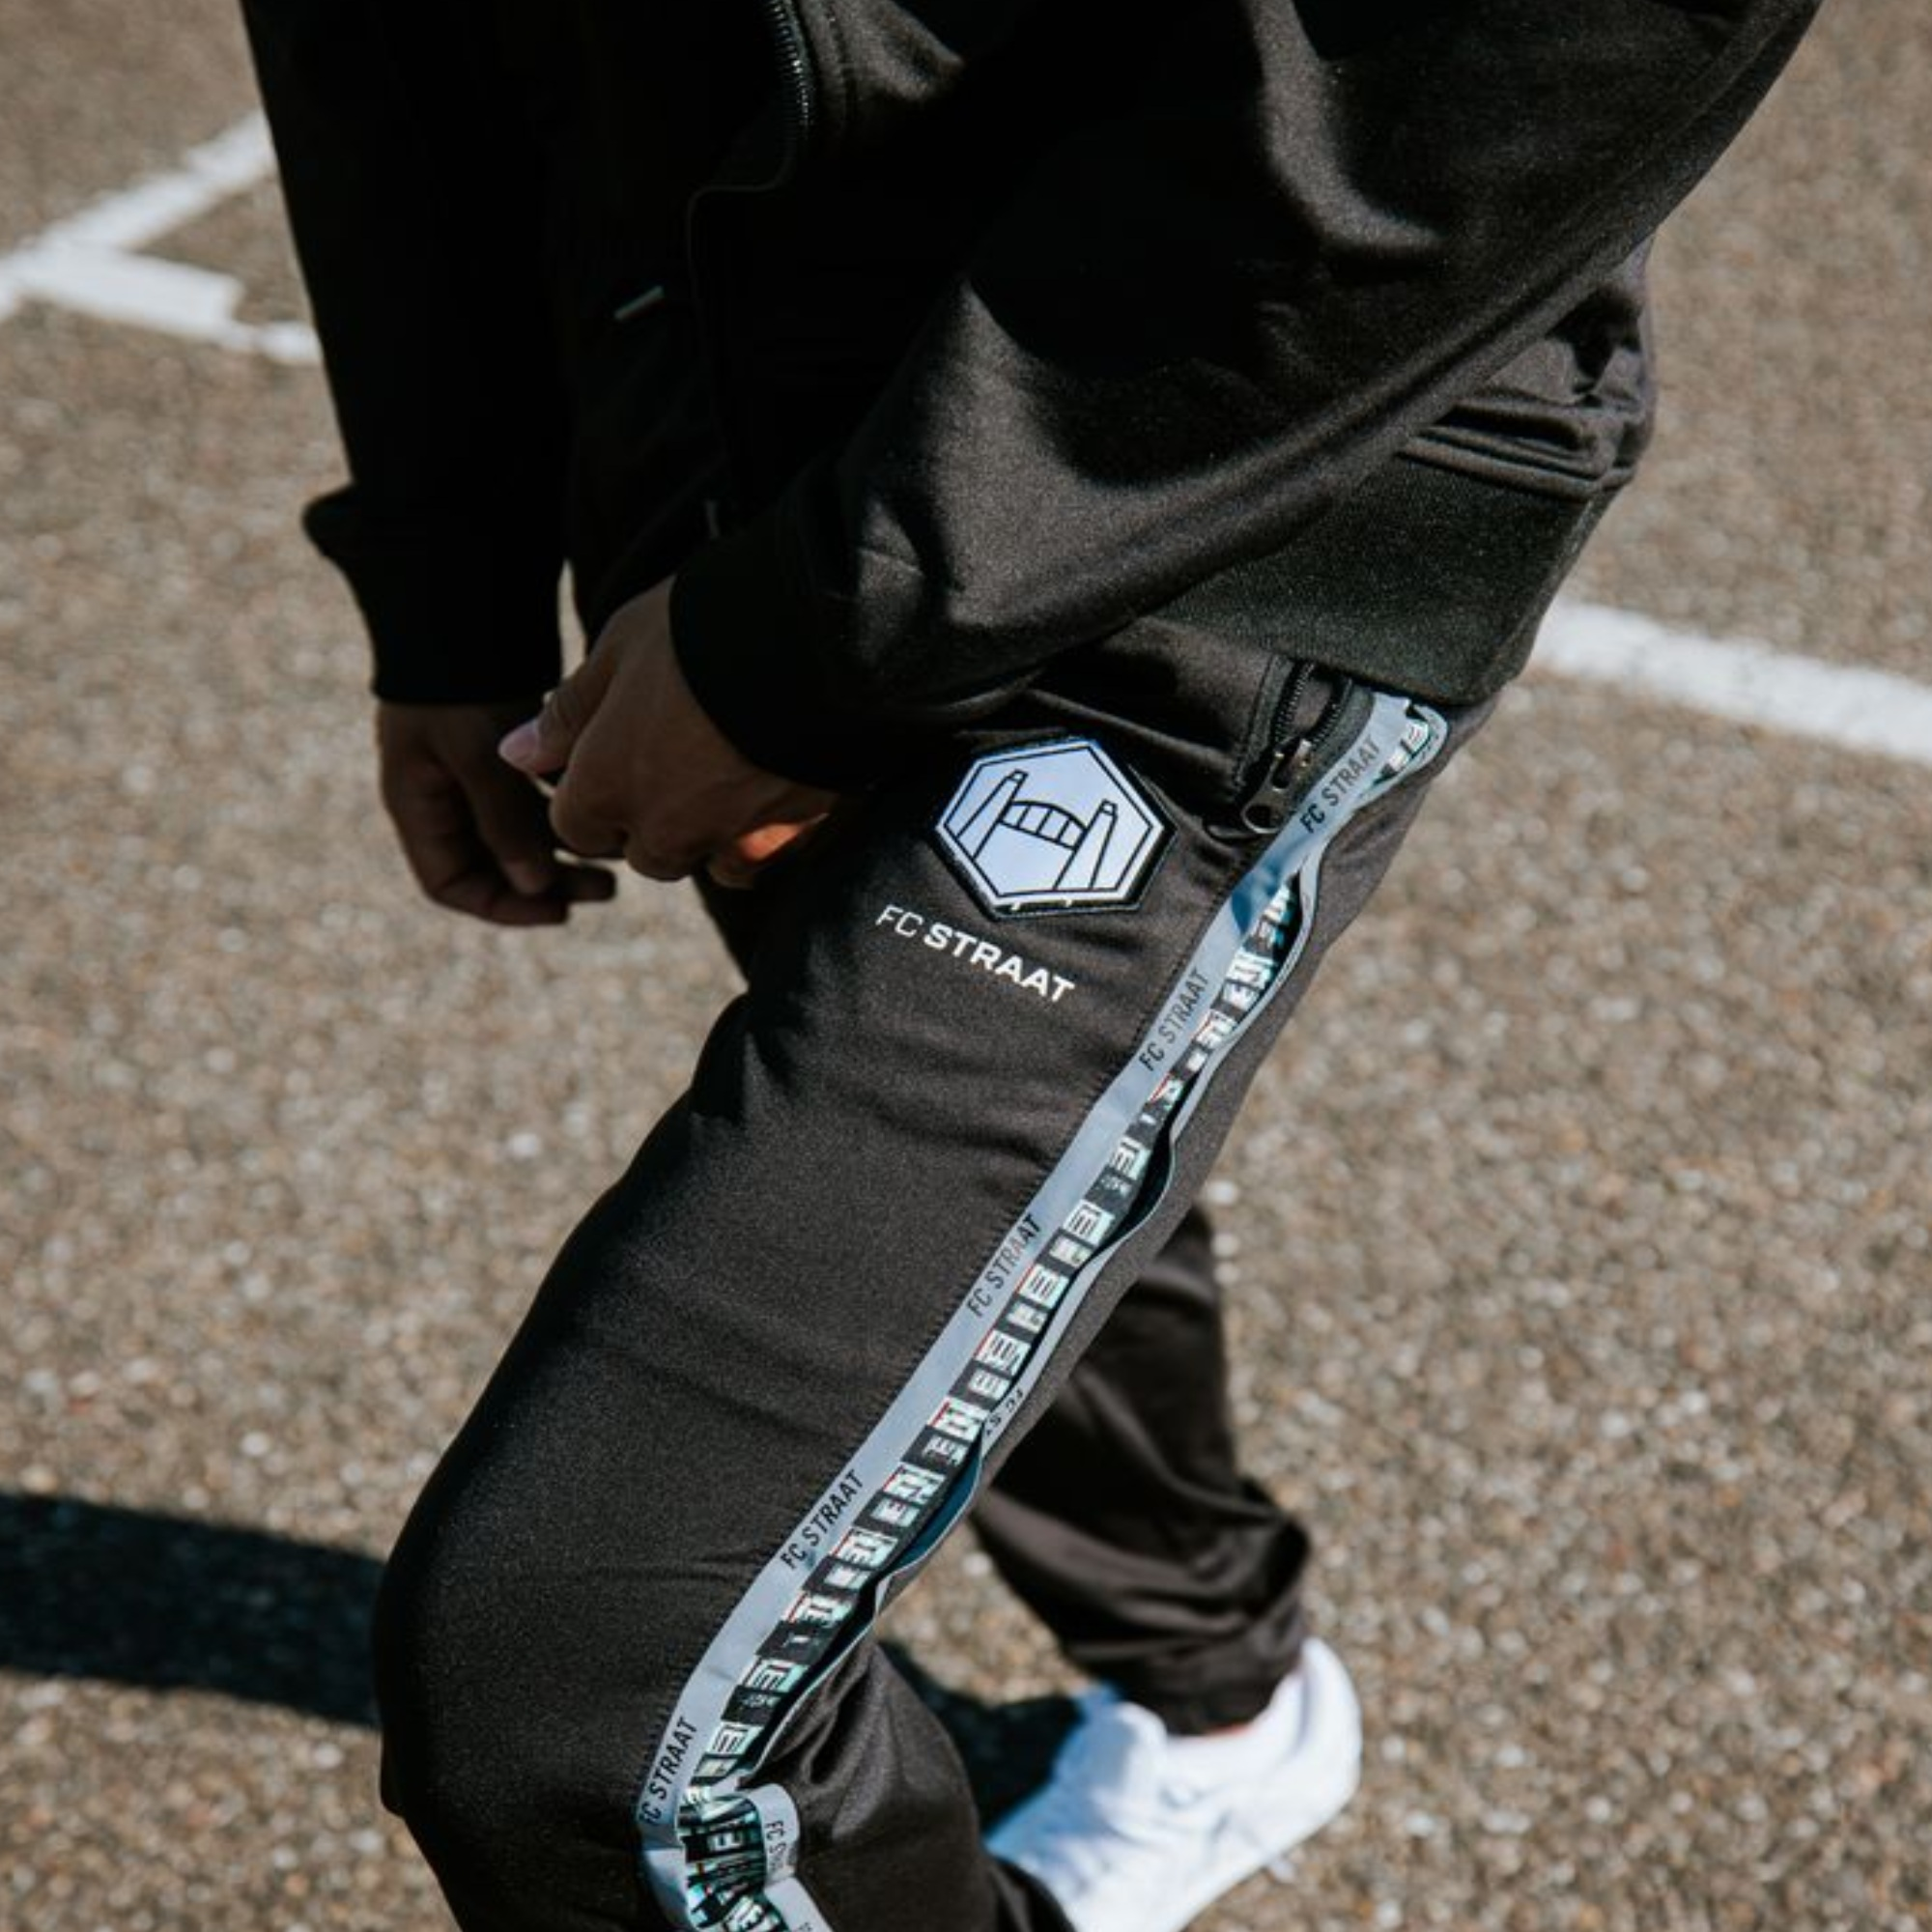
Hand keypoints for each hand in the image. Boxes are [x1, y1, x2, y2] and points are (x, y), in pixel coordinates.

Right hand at [376, 698, 617, 924]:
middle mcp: (444, 793)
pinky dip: (572, 805)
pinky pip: (540, 795)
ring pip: (525, 830)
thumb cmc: (459, 680)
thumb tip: (535, 887)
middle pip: (496, 863)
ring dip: (569, 846)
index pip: (450, 883)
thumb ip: (502, 821)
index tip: (557, 910)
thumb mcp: (474, 753)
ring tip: (622, 855)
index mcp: (417, 803)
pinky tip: (615, 803)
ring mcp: (473, 769)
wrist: (463, 600)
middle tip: (609, 888)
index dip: (502, 907)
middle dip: (551, 881)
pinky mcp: (506, 745)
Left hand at [497, 578, 840, 887]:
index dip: (592, 794)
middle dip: (649, 818)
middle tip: (679, 754)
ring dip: (701, 834)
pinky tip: (765, 791)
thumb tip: (515, 754)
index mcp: (604, 786)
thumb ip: (568, 713)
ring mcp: (724, 841)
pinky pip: (753, 864)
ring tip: (727, 770)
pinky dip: (752, 841)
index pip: (575, 827)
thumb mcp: (619, 650)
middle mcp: (659, 829)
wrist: (810, 641)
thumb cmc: (700, 631)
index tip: (619, 755)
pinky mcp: (783, 841)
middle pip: (641, 852)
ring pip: (699, 862)